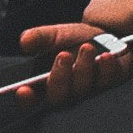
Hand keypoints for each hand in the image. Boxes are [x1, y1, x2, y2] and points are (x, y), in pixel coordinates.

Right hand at [14, 21, 132, 110]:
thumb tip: (24, 41)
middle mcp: (65, 93)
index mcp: (46, 84)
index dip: (26, 99)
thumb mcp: (54, 35)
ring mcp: (87, 92)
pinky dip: (106, 69)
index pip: (31, 99)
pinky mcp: (108, 86)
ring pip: (82, 90)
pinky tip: (106, 56)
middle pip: (58, 97)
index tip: (23, 90)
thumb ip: (39, 37)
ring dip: (84, 68)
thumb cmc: (74, 39)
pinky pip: (107, 83)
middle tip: (63, 55)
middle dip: (60, 77)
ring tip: (87, 47)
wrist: (103, 34)